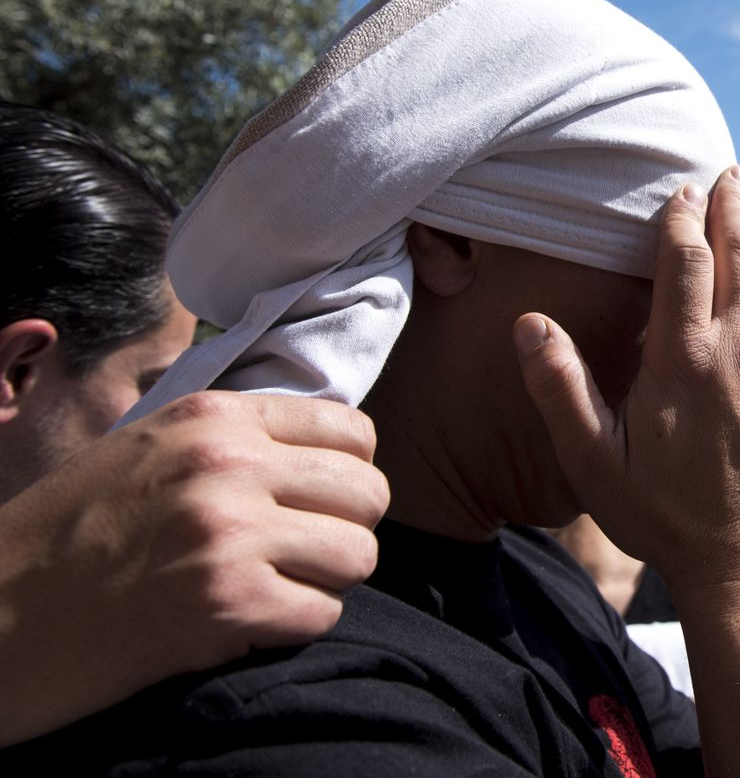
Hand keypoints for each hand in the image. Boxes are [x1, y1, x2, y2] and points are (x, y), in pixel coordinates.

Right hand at [0, 391, 388, 745]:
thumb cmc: (67, 536)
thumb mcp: (147, 450)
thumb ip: (234, 441)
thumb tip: (327, 452)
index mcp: (213, 418)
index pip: (352, 432)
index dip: (346, 475)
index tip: (315, 503)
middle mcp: (227, 465)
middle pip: (368, 493)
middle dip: (345, 530)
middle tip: (301, 554)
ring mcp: (228, 533)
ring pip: (358, 555)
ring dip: (326, 581)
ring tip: (275, 587)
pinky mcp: (226, 603)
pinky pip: (322, 613)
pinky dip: (295, 625)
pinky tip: (248, 623)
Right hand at [516, 165, 739, 593]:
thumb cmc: (660, 513)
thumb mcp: (591, 461)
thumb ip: (560, 389)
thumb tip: (529, 324)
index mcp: (682, 358)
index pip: (683, 263)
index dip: (679, 220)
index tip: (676, 191)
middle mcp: (737, 349)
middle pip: (736, 255)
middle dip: (730, 208)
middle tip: (727, 171)